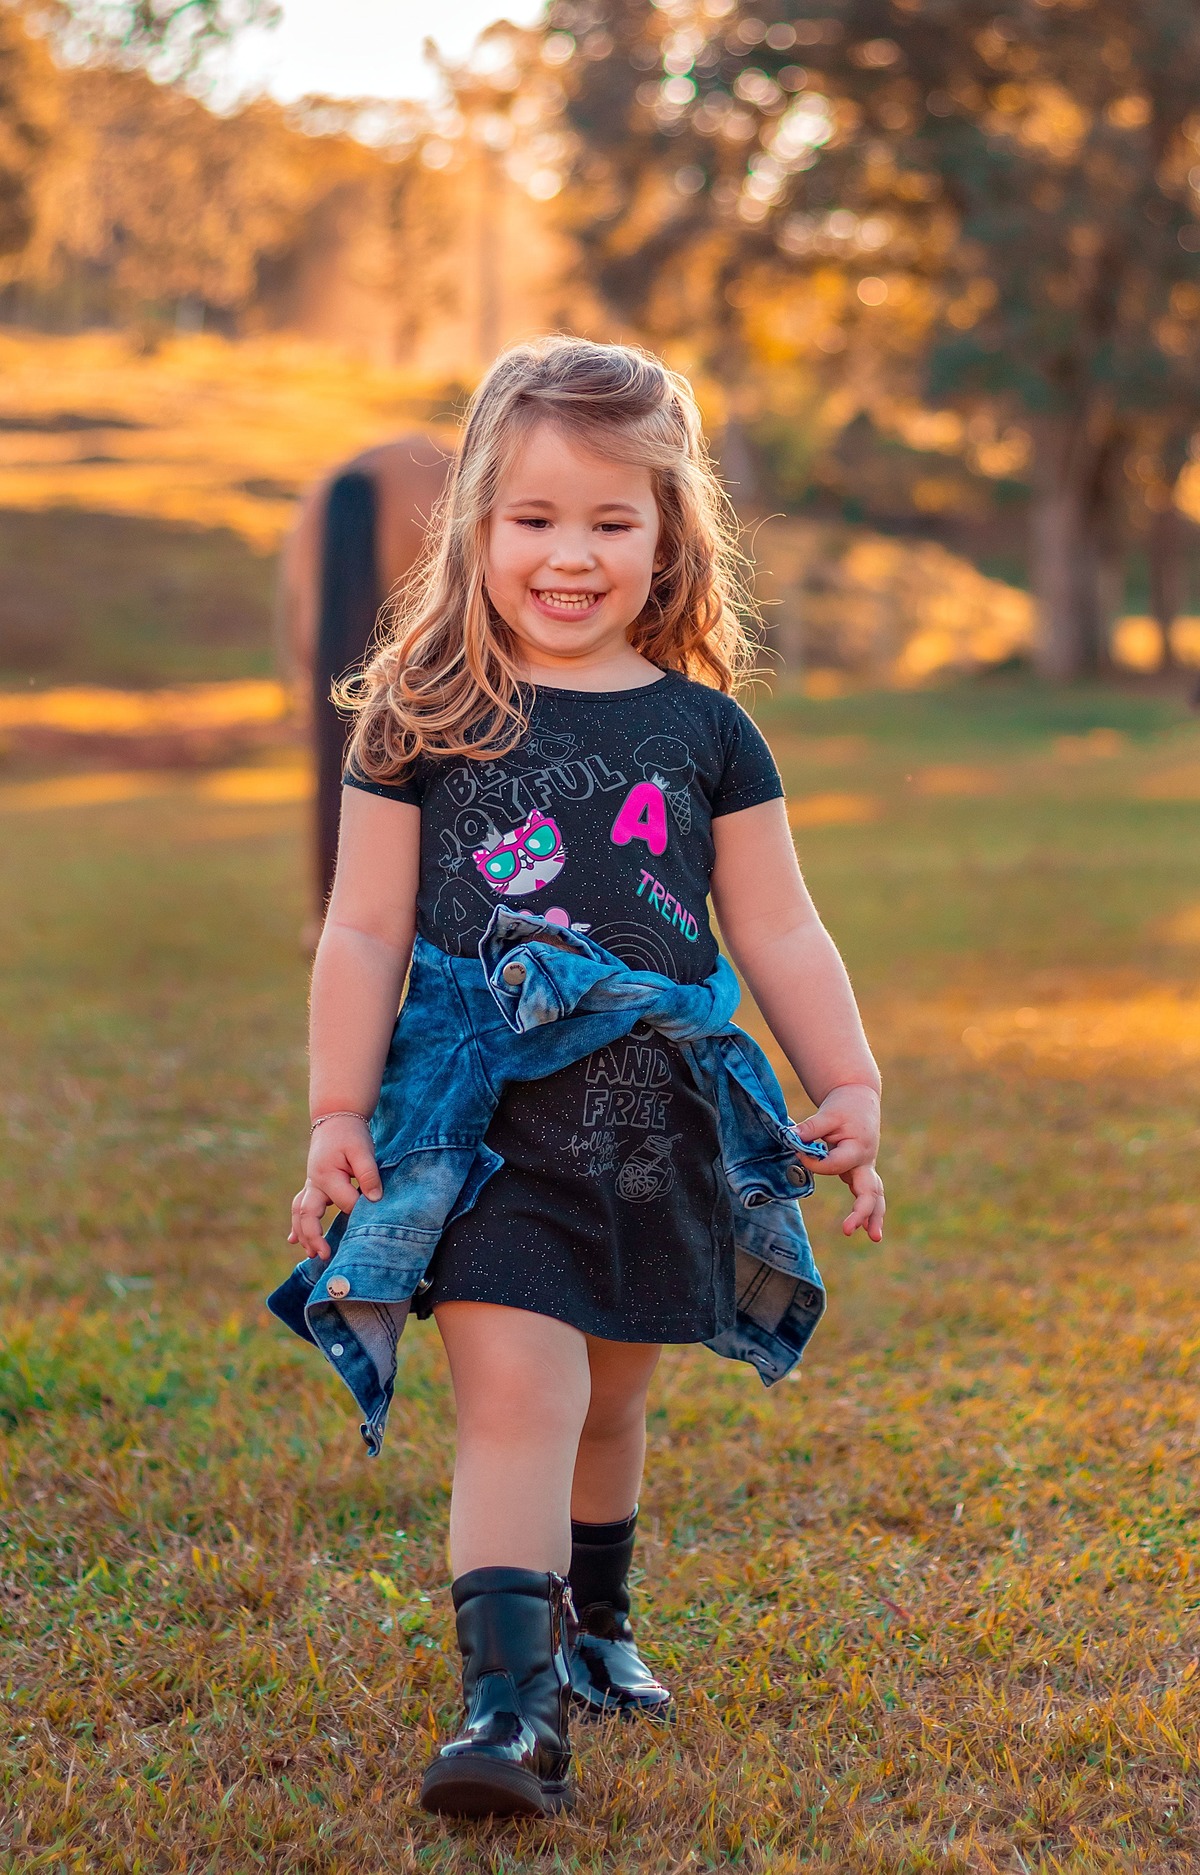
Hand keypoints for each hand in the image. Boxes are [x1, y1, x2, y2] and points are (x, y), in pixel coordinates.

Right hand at [288, 1114, 381, 1260]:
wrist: (335, 1118)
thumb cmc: (351, 1134)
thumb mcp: (363, 1149)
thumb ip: (368, 1174)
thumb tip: (374, 1200)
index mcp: (326, 1175)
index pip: (346, 1202)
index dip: (361, 1209)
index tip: (374, 1213)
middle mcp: (314, 1182)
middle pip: (308, 1215)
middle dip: (315, 1237)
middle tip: (326, 1255)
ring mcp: (311, 1185)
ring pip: (300, 1214)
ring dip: (304, 1234)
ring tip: (312, 1254)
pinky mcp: (313, 1186)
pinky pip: (300, 1207)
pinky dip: (297, 1225)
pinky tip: (294, 1241)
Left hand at [795, 1083, 884, 1242]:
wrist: (860, 1099)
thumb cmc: (843, 1107)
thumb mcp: (827, 1112)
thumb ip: (811, 1128)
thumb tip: (791, 1138)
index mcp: (858, 1148)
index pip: (834, 1165)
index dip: (813, 1162)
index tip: (797, 1148)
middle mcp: (866, 1162)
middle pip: (869, 1191)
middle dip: (861, 1211)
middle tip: (847, 1230)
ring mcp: (865, 1169)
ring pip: (875, 1196)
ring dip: (874, 1216)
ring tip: (874, 1238)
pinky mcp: (860, 1173)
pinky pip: (869, 1194)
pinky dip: (868, 1210)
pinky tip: (864, 1228)